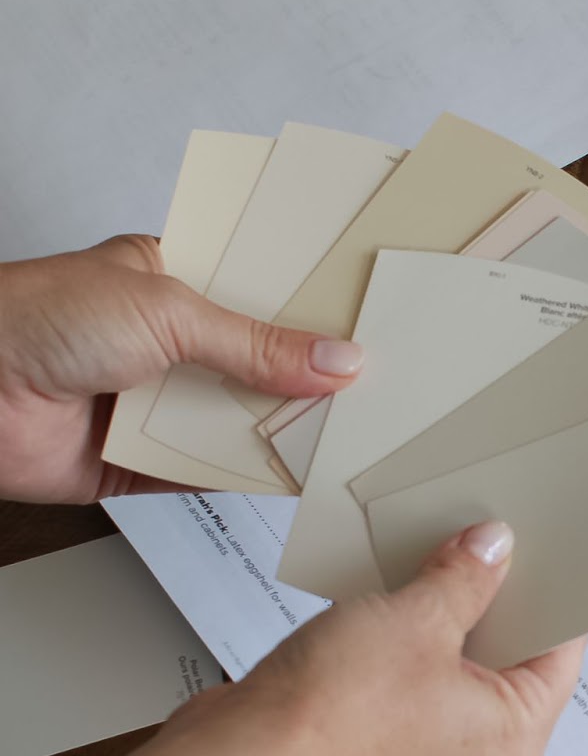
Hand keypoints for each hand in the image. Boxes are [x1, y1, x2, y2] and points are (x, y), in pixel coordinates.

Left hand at [0, 235, 363, 503]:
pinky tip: (305, 473)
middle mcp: (170, 342)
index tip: (373, 317)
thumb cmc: (33, 318)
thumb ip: (258, 343)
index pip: (262, 289)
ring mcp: (160, 403)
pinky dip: (254, 477)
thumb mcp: (167, 311)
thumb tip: (338, 360)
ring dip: (290, 427)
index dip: (314, 305)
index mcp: (174, 278)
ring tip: (361, 429)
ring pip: (244, 419)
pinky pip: (215, 474)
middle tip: (384, 380)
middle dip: (313, 373)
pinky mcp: (148, 462)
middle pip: (262, 360)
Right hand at [159, 521, 585, 755]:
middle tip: (478, 551)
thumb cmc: (335, 713)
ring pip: (449, 685)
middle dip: (487, 609)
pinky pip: (403, 703)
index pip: (559, 656)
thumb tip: (492, 549)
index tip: (540, 554)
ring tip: (424, 575)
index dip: (550, 597)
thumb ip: (465, 579)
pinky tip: (379, 616)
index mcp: (514, 740)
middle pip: (504, 669)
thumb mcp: (418, 618)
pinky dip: (398, 664)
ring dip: (436, 633)